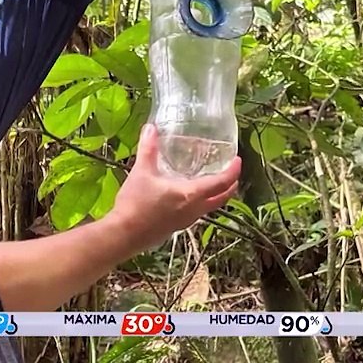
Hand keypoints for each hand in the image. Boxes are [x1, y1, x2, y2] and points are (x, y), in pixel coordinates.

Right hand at [105, 123, 240, 250]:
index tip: (238, 160)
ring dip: (217, 194)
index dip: (233, 171)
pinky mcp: (177, 226)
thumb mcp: (142, 171)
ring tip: (212, 180)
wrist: (124, 234)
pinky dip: (203, 201)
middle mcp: (195, 210)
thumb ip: (148, 148)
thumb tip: (151, 128)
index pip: (221, 183)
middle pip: (222, 198)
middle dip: (230, 184)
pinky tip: (188, 194)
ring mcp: (187, 221)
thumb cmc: (136, 203)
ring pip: (211, 206)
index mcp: (192, 194)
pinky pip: (198, 212)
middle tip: (231, 171)